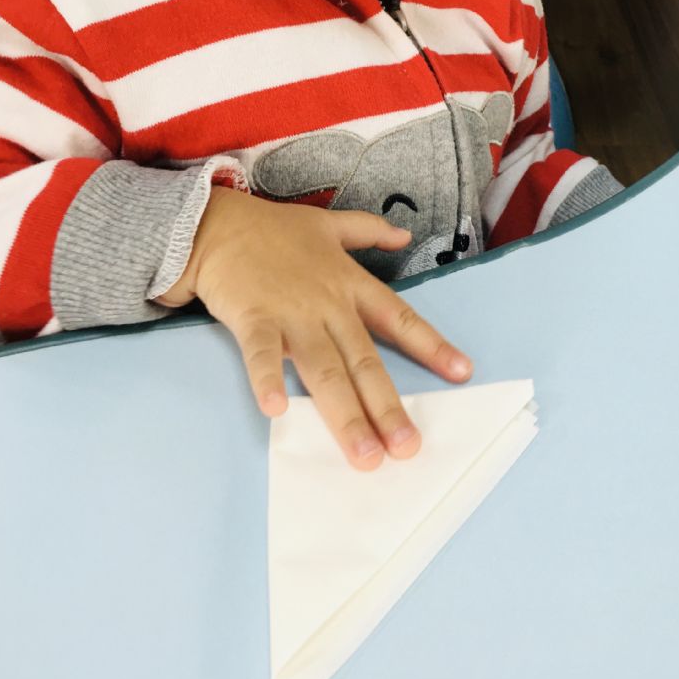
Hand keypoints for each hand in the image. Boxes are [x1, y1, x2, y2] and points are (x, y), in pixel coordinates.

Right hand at [159, 188, 472, 469]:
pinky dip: (267, 380)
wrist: (216, 224)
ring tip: (364, 454)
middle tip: (408, 448)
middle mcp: (328, 305)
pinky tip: (276, 411)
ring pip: (324, 370)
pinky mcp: (253, 319)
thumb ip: (369, 231)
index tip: (462, 373)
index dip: (431, 345)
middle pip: (364, 362)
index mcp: (349, 284)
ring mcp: (291, 314)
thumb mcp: (329, 224)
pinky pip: (260, 355)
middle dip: (387, 407)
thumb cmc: (273, 229)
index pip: (399, 319)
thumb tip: (404, 235)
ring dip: (344, 414)